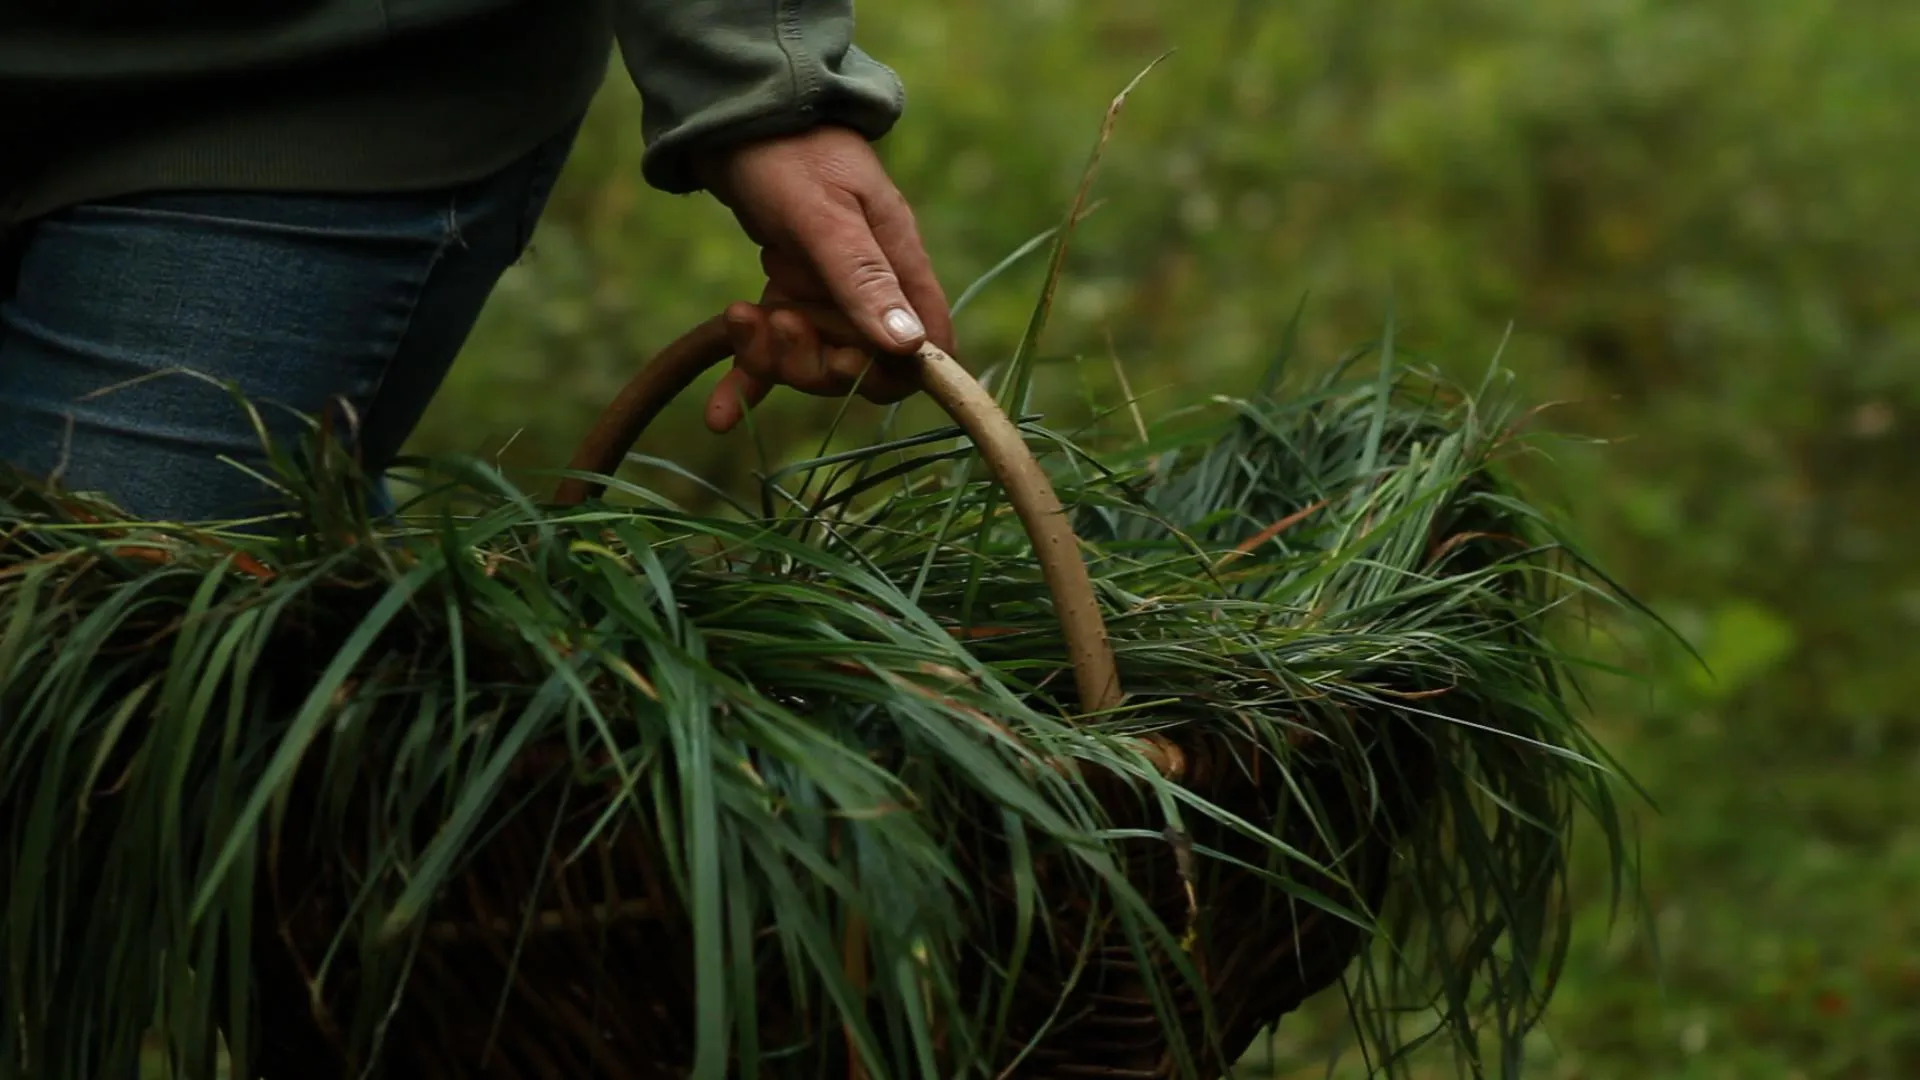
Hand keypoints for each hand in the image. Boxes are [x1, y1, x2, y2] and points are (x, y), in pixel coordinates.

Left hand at [697, 125, 954, 432]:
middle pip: (860, 367)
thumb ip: (864, 279)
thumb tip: (910, 346)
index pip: (924, 349)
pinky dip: (748, 383)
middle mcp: (870, 285)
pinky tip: (721, 416)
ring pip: (814, 362)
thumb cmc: (786, 153)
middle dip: (815, 363)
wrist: (733, 117)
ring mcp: (827, 294)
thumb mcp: (825, 215)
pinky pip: (775, 354)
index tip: (847, 364)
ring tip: (742, 317)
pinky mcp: (788, 294)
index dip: (890, 373)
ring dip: (774, 358)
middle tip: (778, 322)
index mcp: (898, 262)